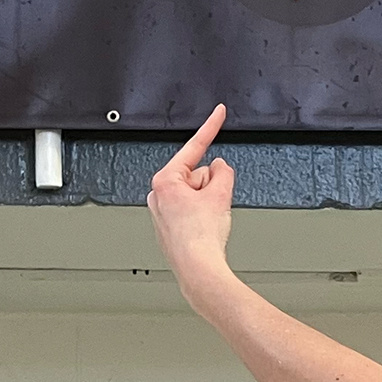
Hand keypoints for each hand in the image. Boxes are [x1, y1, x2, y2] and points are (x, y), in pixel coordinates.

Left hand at [147, 104, 235, 291]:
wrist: (198, 269)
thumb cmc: (200, 238)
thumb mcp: (220, 194)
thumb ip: (223, 172)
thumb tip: (220, 167)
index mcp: (165, 181)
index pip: (193, 147)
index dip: (210, 128)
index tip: (218, 112)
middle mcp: (158, 194)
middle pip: (197, 174)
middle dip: (211, 184)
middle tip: (217, 203)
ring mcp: (162, 211)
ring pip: (196, 193)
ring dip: (207, 201)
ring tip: (210, 221)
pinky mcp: (169, 226)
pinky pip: (191, 209)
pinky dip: (201, 214)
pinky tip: (204, 229)